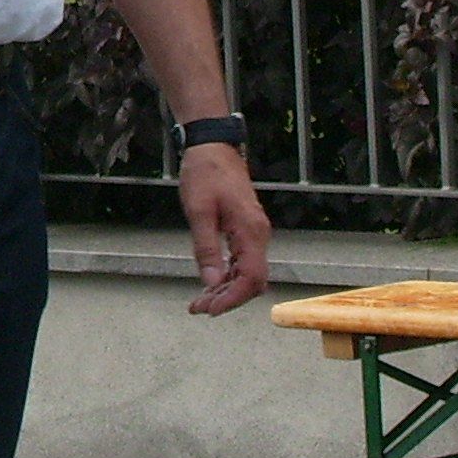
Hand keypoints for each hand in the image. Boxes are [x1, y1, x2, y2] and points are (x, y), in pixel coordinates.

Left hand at [179, 144, 270, 315]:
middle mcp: (258, 235)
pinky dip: (227, 277)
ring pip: (247, 274)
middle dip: (227, 299)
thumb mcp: (198, 211)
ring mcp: (254, 233)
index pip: (251, 278)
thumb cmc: (205, 174)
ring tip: (199, 302)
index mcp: (251, 231)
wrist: (213, 147)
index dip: (233, 299)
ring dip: (226, 291)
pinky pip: (242, 262)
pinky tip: (209, 284)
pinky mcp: (246, 231)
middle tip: (198, 308)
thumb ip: (206, 248)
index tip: (211, 310)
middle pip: (252, 281)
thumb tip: (211, 283)